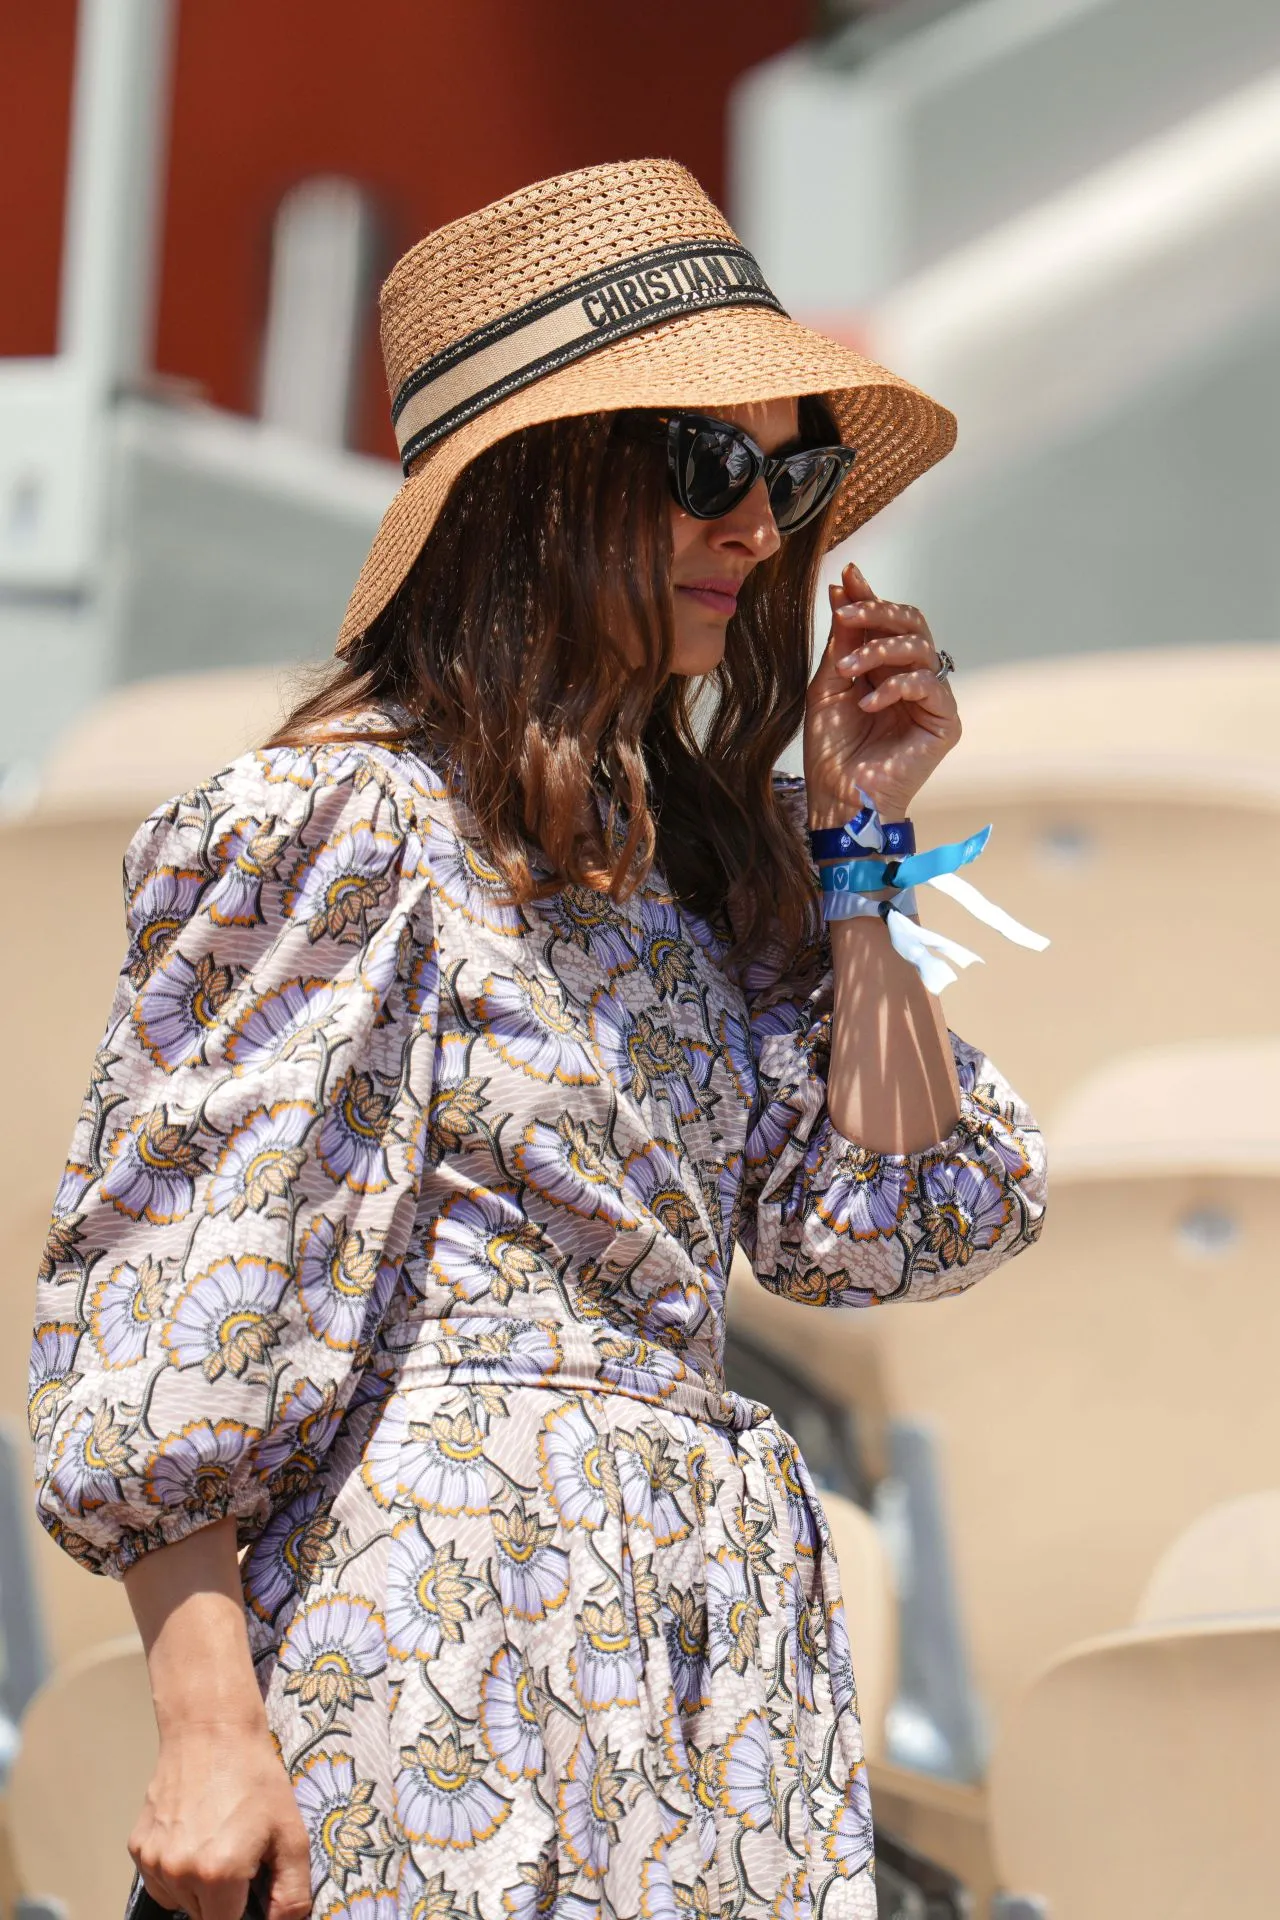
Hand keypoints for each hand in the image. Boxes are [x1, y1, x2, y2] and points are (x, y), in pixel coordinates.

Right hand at [129, 1723, 311, 1919]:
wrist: (211, 1731)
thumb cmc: (255, 1778)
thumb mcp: (291, 1833)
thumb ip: (293, 1892)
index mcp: (219, 1874)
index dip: (243, 1913)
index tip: (249, 1890)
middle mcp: (179, 1872)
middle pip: (203, 1916)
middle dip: (224, 1900)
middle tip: (240, 1858)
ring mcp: (153, 1861)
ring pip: (181, 1902)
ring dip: (199, 1888)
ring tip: (217, 1842)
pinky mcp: (138, 1848)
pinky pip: (161, 1882)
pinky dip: (178, 1872)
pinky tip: (195, 1837)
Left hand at [803, 560, 960, 824]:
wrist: (838, 798)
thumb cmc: (831, 750)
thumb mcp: (828, 684)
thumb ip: (842, 639)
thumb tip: (845, 586)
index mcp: (886, 668)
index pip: (887, 621)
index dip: (869, 597)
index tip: (848, 577)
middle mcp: (912, 678)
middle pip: (912, 624)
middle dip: (877, 613)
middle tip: (846, 614)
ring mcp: (931, 699)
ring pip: (920, 648)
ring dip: (879, 650)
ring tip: (848, 671)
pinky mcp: (945, 722)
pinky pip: (929, 685)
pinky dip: (896, 687)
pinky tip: (868, 703)